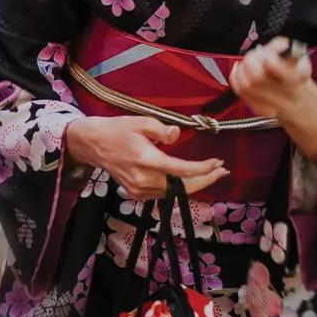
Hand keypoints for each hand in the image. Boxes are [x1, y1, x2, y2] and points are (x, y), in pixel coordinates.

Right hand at [63, 115, 226, 200]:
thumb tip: (176, 135)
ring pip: (175, 191)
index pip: (182, 170)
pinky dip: (178, 187)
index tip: (217, 162)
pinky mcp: (137, 194)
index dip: (203, 168)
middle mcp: (144, 179)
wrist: (94, 145)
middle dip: (206, 180)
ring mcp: (140, 190)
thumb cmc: (118, 130)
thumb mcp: (141, 121)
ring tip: (211, 173)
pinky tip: (189, 178)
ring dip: (194, 183)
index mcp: (147, 160)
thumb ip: (161, 130)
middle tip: (222, 171)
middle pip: (183, 186)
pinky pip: (163, 193)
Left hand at [230, 37, 316, 161]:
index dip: (266, 58)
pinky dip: (236, 81)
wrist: (307, 113)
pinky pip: (243, 95)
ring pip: (247, 85)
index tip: (267, 53)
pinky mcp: (261, 110)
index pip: (275, 69)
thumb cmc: (301, 84)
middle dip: (250, 62)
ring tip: (246, 63)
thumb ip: (289, 56)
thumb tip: (276, 45)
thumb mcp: (302, 67)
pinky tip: (237, 72)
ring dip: (242, 70)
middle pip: (256, 76)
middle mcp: (285, 96)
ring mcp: (272, 106)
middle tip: (253, 57)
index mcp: (298, 82)